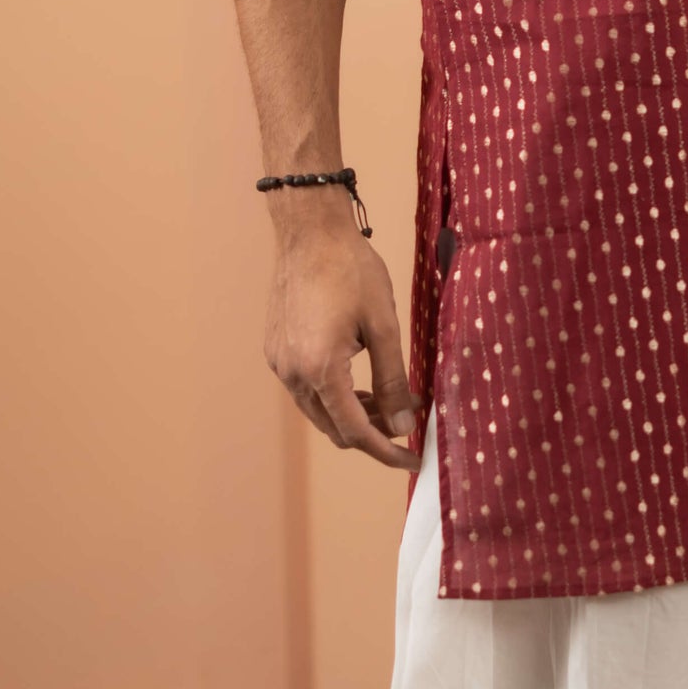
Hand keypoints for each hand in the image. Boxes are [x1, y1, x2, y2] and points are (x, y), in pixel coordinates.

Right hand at [263, 204, 417, 467]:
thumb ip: (393, 380)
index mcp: (321, 370)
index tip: (413, 457)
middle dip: (373, 433)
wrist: (309, 231)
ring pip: (319, 410)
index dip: (387, 451)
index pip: (356, 432)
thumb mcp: (383, 325)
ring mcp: (279, 363)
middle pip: (334, 428)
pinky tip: (358, 380)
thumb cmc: (351, 270)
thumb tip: (404, 423)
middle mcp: (292, 374)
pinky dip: (333, 395)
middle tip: (407, 418)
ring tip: (389, 399)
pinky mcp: (275, 350)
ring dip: (353, 414)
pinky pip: (306, 389)